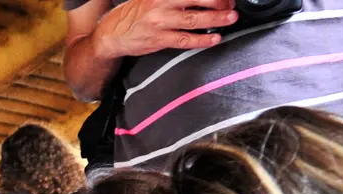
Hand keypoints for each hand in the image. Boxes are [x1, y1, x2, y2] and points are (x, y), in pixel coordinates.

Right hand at [95, 0, 235, 58]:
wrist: (112, 34)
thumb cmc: (134, 14)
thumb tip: (196, 0)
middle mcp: (161, 5)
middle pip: (196, 0)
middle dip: (217, 2)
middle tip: (231, 4)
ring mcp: (160, 23)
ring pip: (193, 20)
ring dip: (215, 19)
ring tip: (230, 18)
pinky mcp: (158, 40)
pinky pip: (184, 40)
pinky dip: (202, 40)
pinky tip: (214, 39)